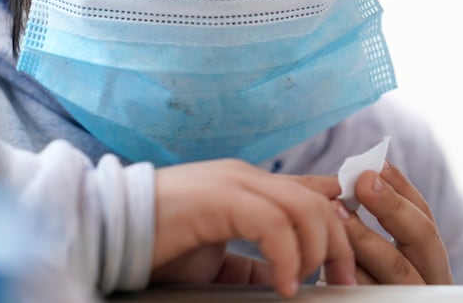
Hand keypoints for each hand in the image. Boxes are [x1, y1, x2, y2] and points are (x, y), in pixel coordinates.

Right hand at [151, 159, 355, 297]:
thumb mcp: (218, 260)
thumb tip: (284, 279)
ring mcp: (233, 182)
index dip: (338, 218)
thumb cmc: (160, 246)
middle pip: (316, 201)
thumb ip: (252, 262)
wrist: (111, 232)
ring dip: (318, 250)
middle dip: (338, 244)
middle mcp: (246, 177)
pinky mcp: (219, 196)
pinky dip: (286, 256)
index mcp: (247, 186)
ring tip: (307, 284)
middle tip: (342, 282)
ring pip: (304, 206)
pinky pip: (271, 222)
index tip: (351, 256)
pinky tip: (283, 285)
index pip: (308, 191)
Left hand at [334, 161, 452, 283]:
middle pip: (423, 241)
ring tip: (336, 213)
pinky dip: (351, 273)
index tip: (376, 165)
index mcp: (425, 260)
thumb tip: (361, 173)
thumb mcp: (367, 249)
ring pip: (395, 270)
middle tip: (363, 182)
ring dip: (365, 238)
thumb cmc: (352, 279)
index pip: (425, 217)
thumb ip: (367, 215)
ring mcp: (407, 301)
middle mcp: (426, 282)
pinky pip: (368, 294)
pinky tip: (328, 255)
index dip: (403, 189)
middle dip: (392, 208)